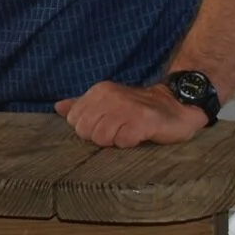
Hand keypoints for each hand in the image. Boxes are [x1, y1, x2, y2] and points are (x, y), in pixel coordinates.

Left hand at [54, 81, 205, 147]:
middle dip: (99, 137)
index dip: (88, 129)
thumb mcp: (107, 102)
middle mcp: (111, 96)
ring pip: (101, 138)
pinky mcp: (143, 121)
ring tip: (128, 133)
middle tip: (118, 131)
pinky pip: (122, 141)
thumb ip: (82, 105)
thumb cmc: (137, 108)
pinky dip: (129, 143)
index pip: (73, 120)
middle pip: (85, 131)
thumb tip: (58, 107)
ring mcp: (127, 108)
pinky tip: (139, 136)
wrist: (176, 106)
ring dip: (115, 141)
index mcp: (99, 91)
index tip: (105, 125)